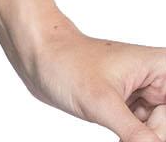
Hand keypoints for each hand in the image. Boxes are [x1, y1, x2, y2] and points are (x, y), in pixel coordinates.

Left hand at [19, 17, 165, 139]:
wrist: (37, 57)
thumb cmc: (66, 63)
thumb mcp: (102, 103)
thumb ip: (136, 135)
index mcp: (160, 67)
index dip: (162, 128)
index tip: (144, 132)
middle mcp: (157, 80)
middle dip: (150, 136)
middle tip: (123, 134)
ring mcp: (143, 95)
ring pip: (156, 133)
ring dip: (139, 140)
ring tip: (112, 126)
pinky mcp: (129, 108)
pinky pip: (143, 135)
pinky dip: (132, 141)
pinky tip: (117, 138)